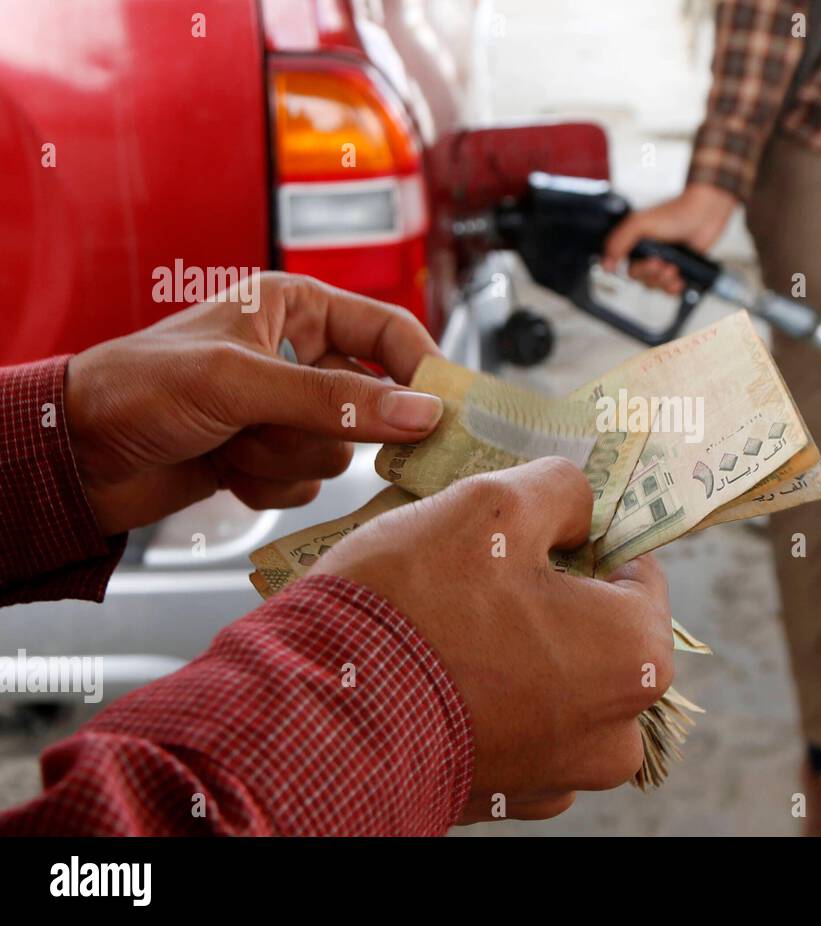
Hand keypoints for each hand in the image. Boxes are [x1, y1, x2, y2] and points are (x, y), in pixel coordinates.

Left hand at [66, 272, 442, 535]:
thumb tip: (425, 413)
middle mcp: (298, 357)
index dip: (423, 371)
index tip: (445, 416)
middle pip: (372, 403)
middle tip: (285, 431)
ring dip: (285, 456)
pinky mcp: (268, 456)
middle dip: (323, 426)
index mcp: (297, 310)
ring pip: (340, 449)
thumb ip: (338, 399)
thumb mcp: (241, 383)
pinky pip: (309, 481)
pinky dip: (268, 484)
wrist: (70, 455)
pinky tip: (223, 470)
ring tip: (230, 445)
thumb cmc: (140, 389)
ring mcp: (284, 411)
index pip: (390, 333)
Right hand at [318, 457, 674, 822]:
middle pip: (598, 630)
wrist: (315, 721)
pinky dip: (488, 697)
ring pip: (555, 680)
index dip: (582, 537)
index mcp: (636, 656)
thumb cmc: (413, 607)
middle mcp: (616, 730)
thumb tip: (578, 508)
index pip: (636, 570)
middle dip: (550, 595)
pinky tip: (439, 670)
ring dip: (517, 647)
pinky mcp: (505, 798)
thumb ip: (561, 490)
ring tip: (449, 619)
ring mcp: (560, 774)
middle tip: (482, 570)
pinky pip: (516, 726)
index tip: (532, 530)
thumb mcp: (494, 504)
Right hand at [602, 183, 737, 293]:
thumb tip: (606, 263)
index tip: (651, 262)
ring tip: (675, 269)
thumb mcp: (640, 224)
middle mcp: (649, 254)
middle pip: (642, 280)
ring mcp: (665, 262)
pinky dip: (675, 288)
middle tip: (665, 264)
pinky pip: (671, 289)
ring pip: (657, 286)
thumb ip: (620, 241)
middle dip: (654, 276)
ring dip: (665, 282)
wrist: (705, 213)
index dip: (639, 271)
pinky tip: (680, 280)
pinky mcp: (680, 269)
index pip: (628, 269)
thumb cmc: (675, 213)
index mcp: (636, 244)